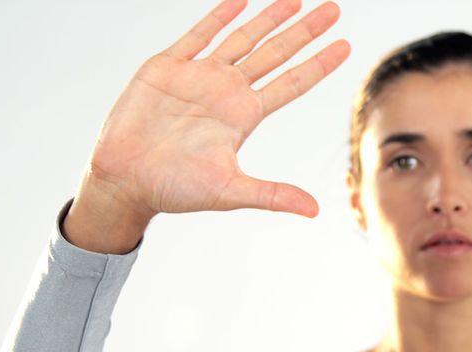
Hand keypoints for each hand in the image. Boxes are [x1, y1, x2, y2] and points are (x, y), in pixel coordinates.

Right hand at [80, 0, 349, 220]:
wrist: (125, 180)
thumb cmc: (175, 189)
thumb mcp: (231, 191)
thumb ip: (273, 195)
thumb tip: (314, 211)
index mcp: (245, 115)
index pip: (292, 83)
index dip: (319, 64)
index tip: (345, 46)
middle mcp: (227, 91)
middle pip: (275, 53)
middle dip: (304, 30)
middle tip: (333, 8)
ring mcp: (199, 76)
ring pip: (242, 38)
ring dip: (269, 17)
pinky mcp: (166, 67)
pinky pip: (197, 35)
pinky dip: (218, 16)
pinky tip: (240, 0)